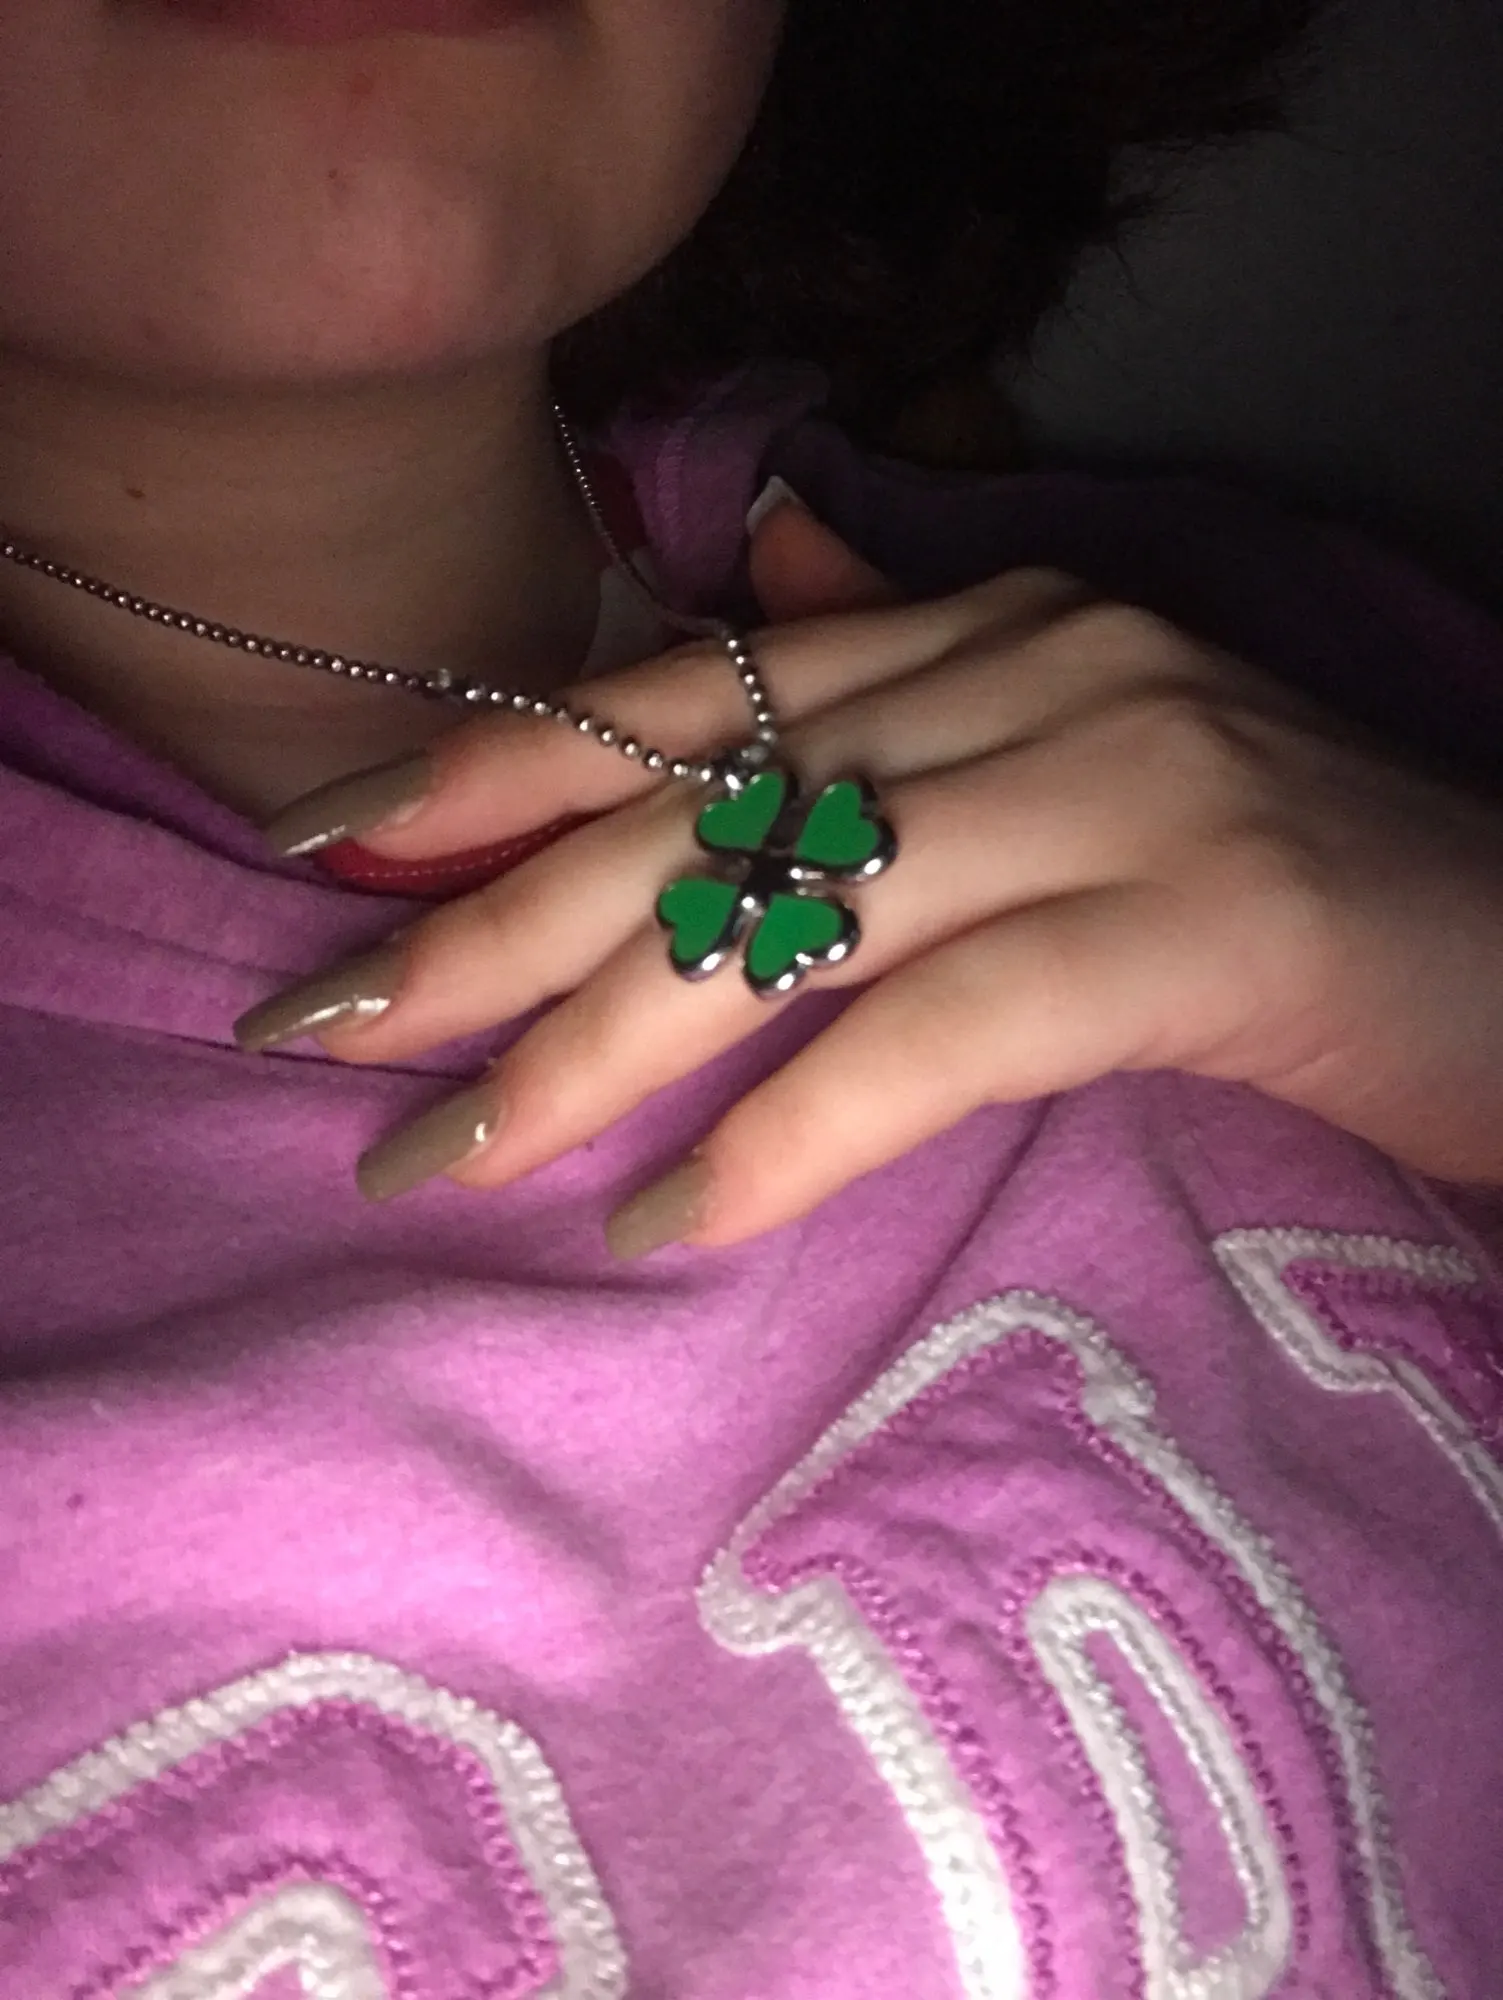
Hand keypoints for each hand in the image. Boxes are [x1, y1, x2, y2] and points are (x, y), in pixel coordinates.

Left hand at [240, 497, 1502, 1252]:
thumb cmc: (1277, 898)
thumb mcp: (1074, 778)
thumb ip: (907, 711)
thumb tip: (748, 607)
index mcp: (987, 627)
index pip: (688, 687)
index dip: (493, 764)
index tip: (328, 850)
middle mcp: (1036, 668)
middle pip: (704, 797)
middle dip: (488, 919)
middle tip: (321, 1030)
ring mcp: (1123, 779)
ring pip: (796, 909)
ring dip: (596, 1045)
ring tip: (450, 1155)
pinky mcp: (1199, 918)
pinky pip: (936, 1032)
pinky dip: (789, 1135)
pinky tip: (672, 1220)